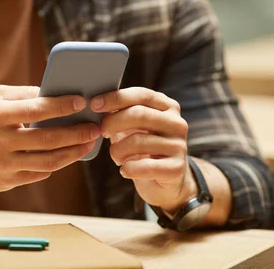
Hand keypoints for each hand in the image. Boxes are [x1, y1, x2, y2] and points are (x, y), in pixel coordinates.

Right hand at [0, 85, 99, 191]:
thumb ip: (23, 94)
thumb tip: (55, 94)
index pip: (36, 110)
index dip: (62, 106)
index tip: (82, 102)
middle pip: (47, 139)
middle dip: (76, 133)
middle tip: (95, 128)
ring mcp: (3, 165)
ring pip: (47, 162)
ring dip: (73, 152)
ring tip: (88, 143)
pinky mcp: (6, 182)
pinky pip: (39, 174)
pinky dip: (55, 163)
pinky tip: (67, 154)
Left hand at [90, 87, 196, 212]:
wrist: (164, 180)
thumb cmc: (142, 147)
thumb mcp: (133, 126)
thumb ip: (121, 112)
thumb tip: (96, 104)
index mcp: (167, 106)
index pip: (141, 95)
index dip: (116, 98)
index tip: (94, 104)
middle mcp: (177, 123)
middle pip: (139, 114)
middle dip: (113, 122)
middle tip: (102, 131)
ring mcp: (179, 146)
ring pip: (139, 141)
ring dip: (118, 150)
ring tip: (115, 155)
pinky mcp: (176, 168)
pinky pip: (145, 166)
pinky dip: (128, 168)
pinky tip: (124, 170)